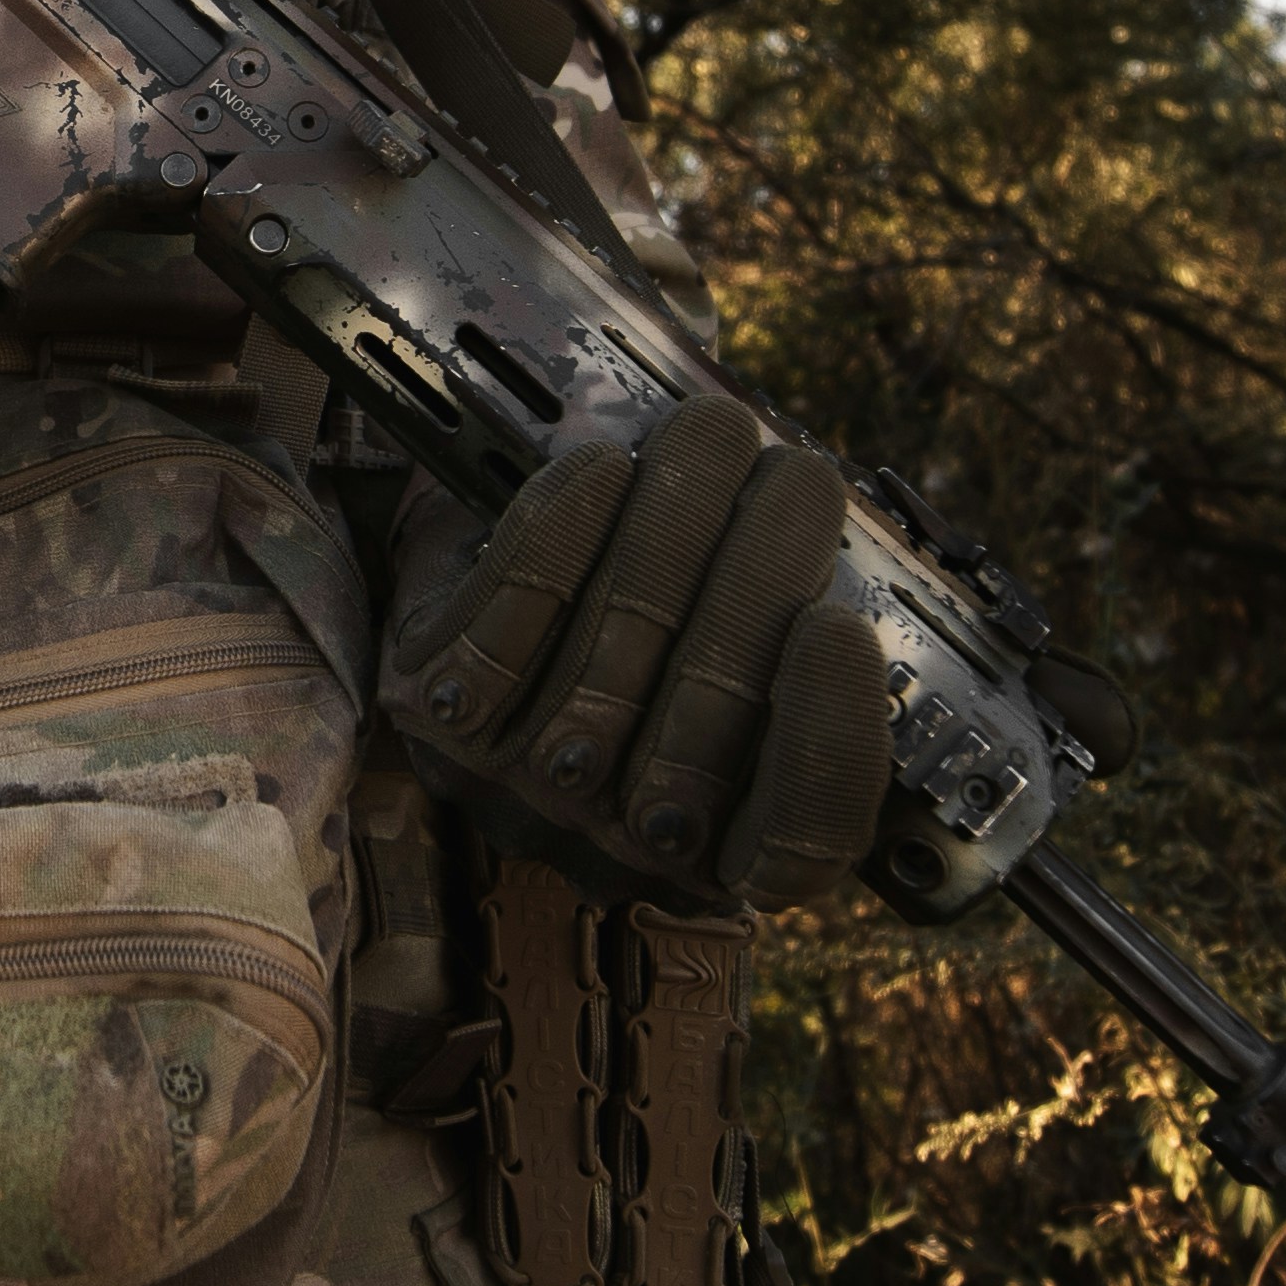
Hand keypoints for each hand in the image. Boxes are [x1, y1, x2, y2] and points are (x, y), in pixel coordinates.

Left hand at [379, 396, 891, 909]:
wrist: (504, 604)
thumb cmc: (666, 635)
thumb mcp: (754, 666)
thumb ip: (802, 638)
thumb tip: (846, 551)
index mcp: (731, 855)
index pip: (800, 839)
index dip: (826, 738)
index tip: (835, 623)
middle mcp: (625, 842)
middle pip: (713, 712)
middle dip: (762, 562)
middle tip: (797, 470)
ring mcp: (524, 783)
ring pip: (616, 639)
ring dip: (674, 513)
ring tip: (715, 430)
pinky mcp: (439, 706)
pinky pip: (508, 611)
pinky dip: (560, 528)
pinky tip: (602, 467)